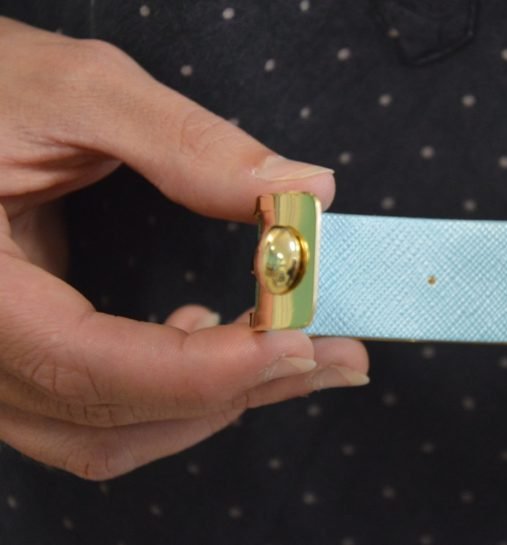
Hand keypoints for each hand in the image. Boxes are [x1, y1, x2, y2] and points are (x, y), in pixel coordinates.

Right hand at [0, 17, 368, 479]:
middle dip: (238, 390)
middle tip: (335, 355)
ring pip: (104, 434)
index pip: (88, 364)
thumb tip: (304, 191)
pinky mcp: (17, 353)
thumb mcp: (77, 90)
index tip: (297, 339)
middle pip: (110, 415)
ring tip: (292, 356)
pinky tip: (206, 338)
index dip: (204, 368)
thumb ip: (189, 145)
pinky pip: (92, 411)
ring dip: (212, 405)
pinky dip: (166, 396)